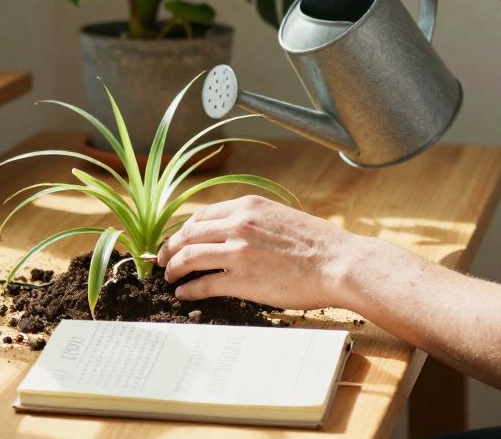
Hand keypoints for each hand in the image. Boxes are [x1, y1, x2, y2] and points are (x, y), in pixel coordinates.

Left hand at [156, 195, 362, 309]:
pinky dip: (188, 289)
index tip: (178, 240)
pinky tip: (184, 294)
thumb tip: (232, 231)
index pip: (200, 216)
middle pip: (188, 235)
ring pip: (189, 257)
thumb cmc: (317, 244)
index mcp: (246, 207)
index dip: (183, 230)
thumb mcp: (279, 216)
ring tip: (169, 277)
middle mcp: (237, 225)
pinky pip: (203, 284)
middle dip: (170, 248)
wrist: (339, 263)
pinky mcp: (242, 281)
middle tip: (162, 260)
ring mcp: (237, 253)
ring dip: (173, 269)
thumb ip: (252, 221)